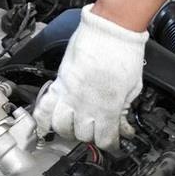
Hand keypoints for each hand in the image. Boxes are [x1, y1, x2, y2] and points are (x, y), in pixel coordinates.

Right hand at [33, 4, 146, 149]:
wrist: (112, 29)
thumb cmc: (125, 53)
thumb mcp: (133, 88)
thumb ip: (123, 109)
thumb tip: (122, 124)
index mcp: (108, 109)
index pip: (105, 140)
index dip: (111, 146)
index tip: (113, 146)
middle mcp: (86, 106)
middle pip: (82, 135)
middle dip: (90, 136)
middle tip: (95, 131)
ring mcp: (70, 96)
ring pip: (61, 127)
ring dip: (68, 131)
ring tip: (74, 128)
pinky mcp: (59, 84)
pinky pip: (44, 108)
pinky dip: (41, 120)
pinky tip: (43, 127)